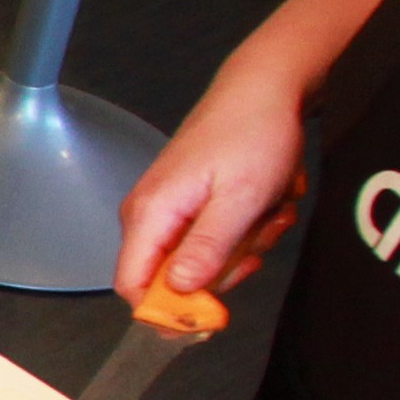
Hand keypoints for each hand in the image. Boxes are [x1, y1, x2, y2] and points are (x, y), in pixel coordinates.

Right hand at [115, 61, 307, 304]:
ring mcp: (169, 209)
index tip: (216, 311)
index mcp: (151, 213)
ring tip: (265, 211)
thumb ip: (207, 248)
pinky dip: (243, 230)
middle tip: (256, 239)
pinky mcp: (189, 204)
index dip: (170, 311)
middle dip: (223, 270)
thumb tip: (179, 292)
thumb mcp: (241, 197)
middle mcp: (149, 215)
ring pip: (199, 262)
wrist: (264, 88)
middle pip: (173, 281)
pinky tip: (260, 204)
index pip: (134, 288)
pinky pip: (211, 240)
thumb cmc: (252, 133)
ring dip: (242, 247)